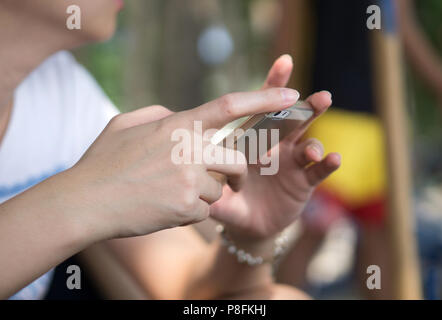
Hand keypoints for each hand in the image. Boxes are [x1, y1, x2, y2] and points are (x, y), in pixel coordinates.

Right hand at [65, 88, 300, 239]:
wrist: (86, 202)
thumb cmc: (104, 162)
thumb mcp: (127, 123)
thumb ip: (161, 113)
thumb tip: (181, 114)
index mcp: (178, 125)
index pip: (230, 106)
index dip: (264, 99)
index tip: (291, 96)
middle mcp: (189, 150)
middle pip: (236, 161)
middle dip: (234, 173)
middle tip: (220, 178)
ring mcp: (189, 180)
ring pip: (219, 190)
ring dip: (203, 195)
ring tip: (171, 194)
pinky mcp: (187, 208)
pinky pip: (204, 211)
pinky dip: (190, 212)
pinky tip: (164, 207)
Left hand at [210, 55, 340, 238]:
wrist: (245, 225)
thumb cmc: (228, 198)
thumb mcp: (213, 183)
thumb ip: (201, 172)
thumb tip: (174, 160)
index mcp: (254, 139)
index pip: (263, 107)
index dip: (273, 85)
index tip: (285, 61)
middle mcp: (276, 146)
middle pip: (293, 120)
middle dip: (306, 106)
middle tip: (321, 95)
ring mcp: (291, 163)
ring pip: (308, 141)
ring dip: (318, 132)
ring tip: (325, 137)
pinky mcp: (303, 183)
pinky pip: (317, 172)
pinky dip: (326, 163)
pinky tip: (334, 158)